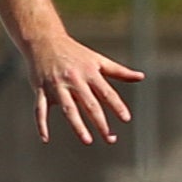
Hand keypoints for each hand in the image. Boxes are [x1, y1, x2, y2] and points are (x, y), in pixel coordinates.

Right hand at [22, 32, 143, 144]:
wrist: (45, 40)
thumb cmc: (75, 52)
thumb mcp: (98, 60)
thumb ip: (119, 71)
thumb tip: (141, 76)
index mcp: (89, 73)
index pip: (106, 92)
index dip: (117, 105)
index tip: (126, 119)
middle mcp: (74, 80)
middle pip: (89, 104)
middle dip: (100, 122)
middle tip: (111, 138)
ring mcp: (56, 86)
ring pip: (68, 108)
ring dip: (77, 125)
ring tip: (87, 140)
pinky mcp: (41, 90)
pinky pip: (40, 109)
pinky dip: (41, 124)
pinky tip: (45, 138)